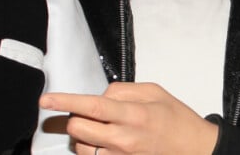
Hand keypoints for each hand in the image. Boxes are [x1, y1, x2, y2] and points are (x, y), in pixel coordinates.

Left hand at [39, 82, 218, 153]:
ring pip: (81, 147)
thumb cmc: (176, 117)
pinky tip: (104, 141)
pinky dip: (92, 148)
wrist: (193, 149)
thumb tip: (100, 95)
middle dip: (75, 117)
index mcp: (134, 114)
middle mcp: (123, 139)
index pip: (92, 106)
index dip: (66, 101)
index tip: (46, 99)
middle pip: (79, 128)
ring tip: (101, 127)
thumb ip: (125, 90)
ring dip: (84, 135)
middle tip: (88, 111)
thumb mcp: (156, 92)